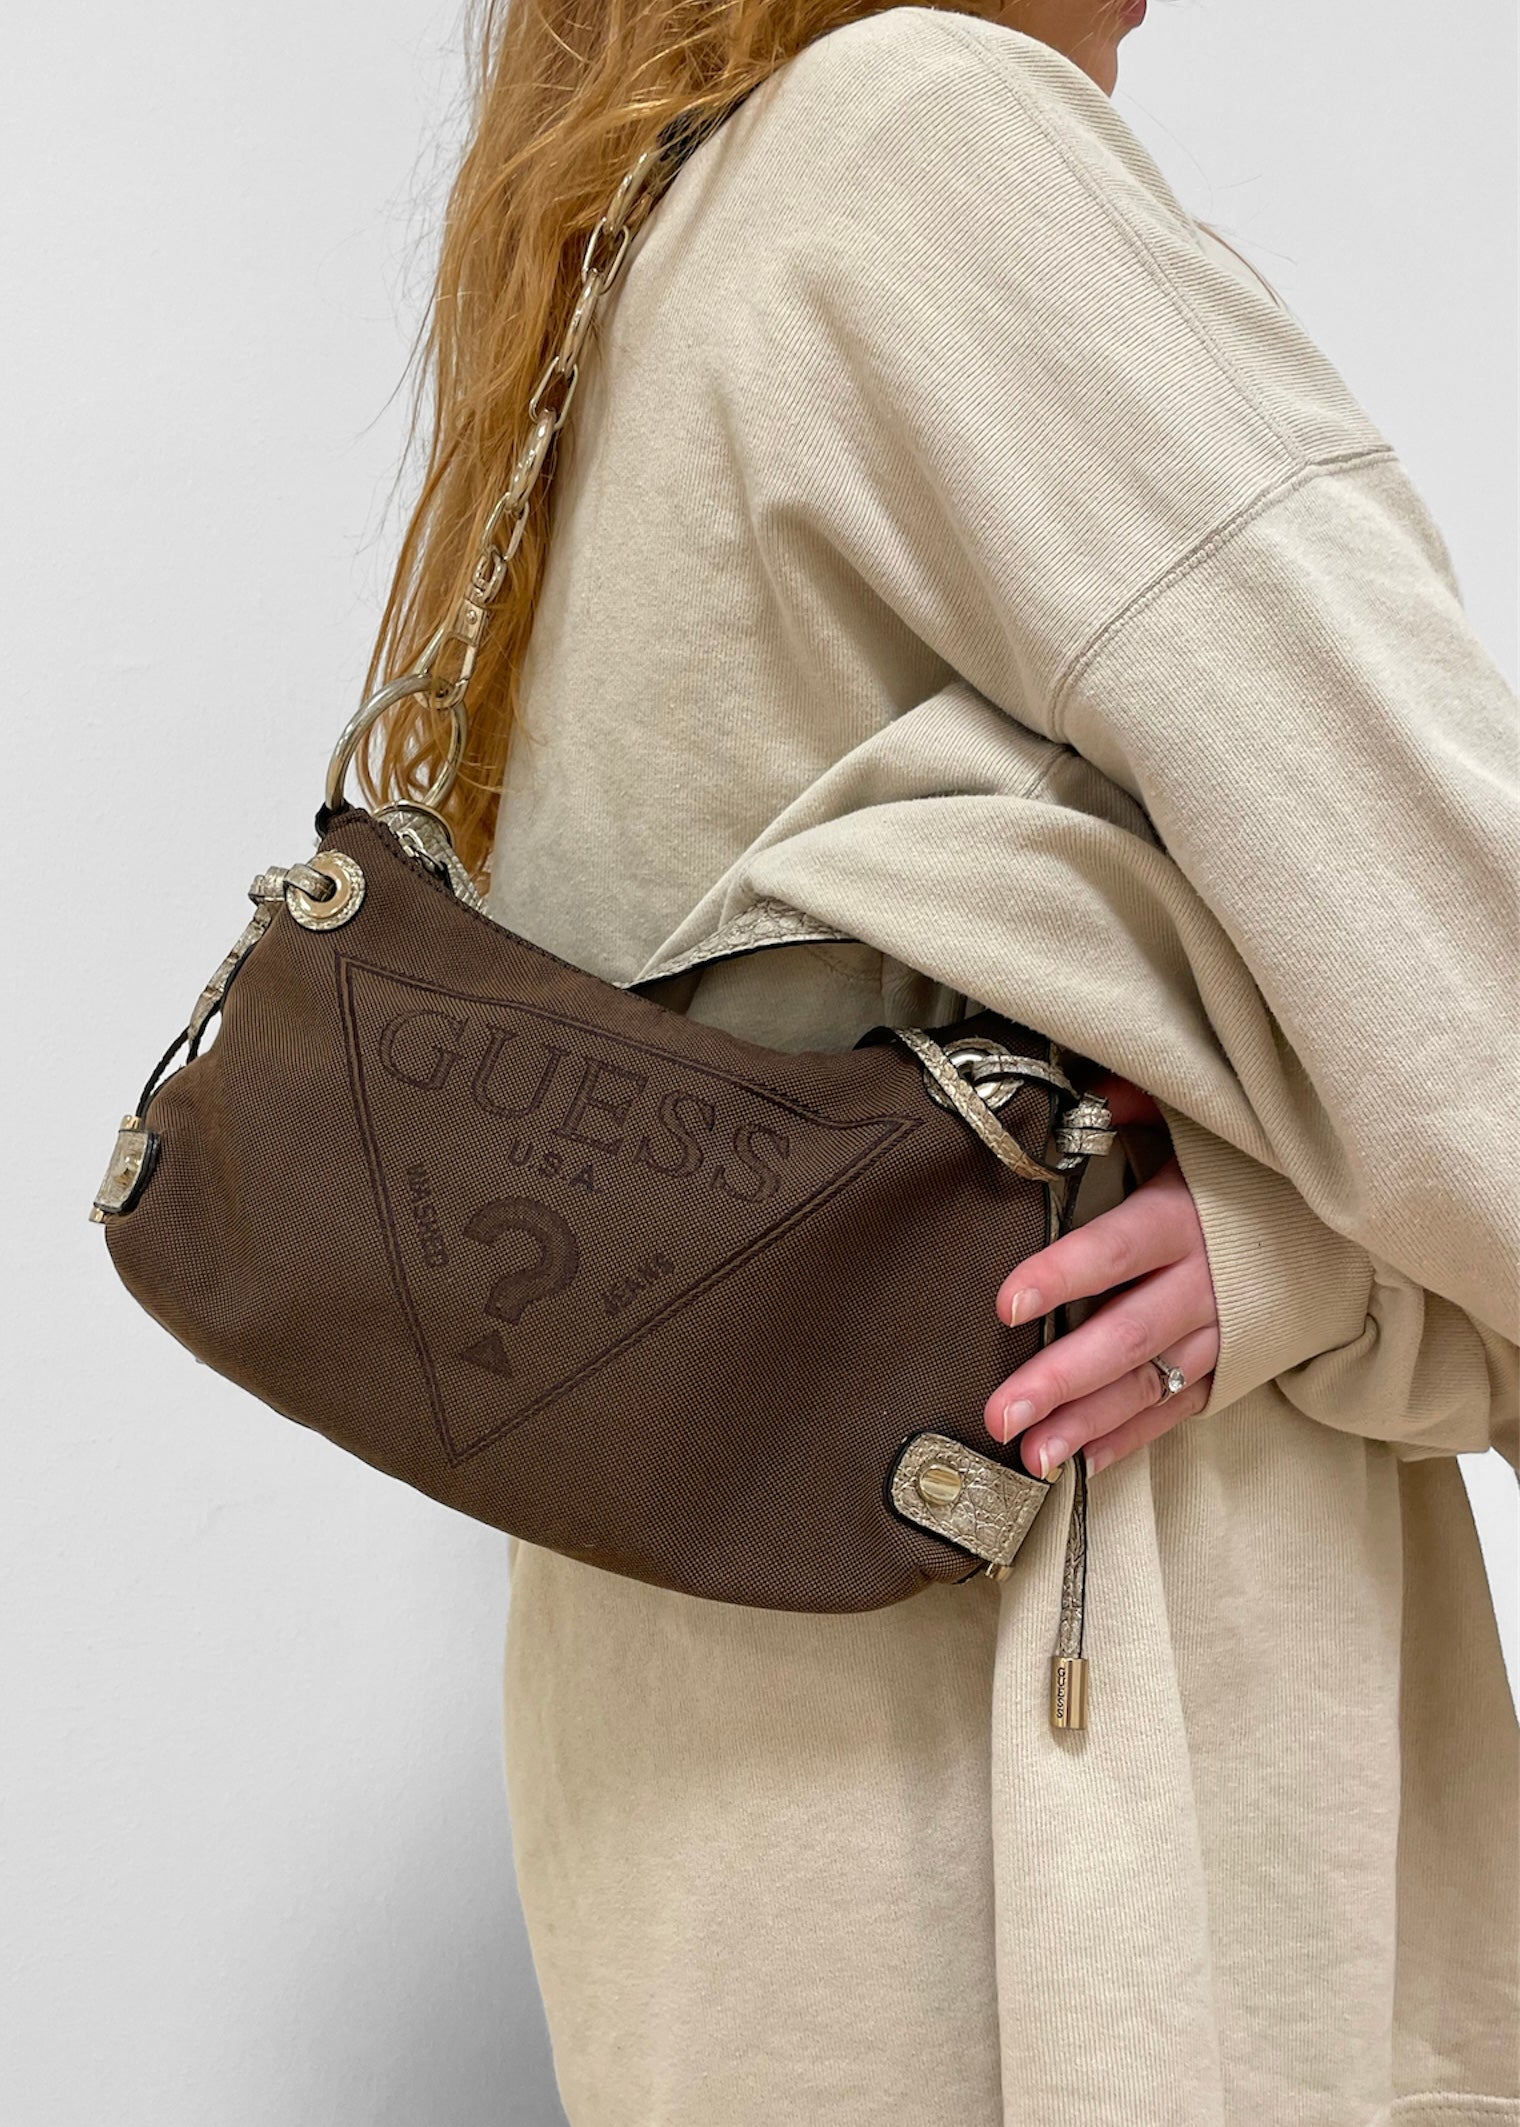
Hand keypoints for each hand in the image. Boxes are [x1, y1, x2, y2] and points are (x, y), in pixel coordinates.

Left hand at [984, 1073, 1219, 1477]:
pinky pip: (1178, 1409)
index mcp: (1185, 1217)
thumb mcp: (1201, 1126)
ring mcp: (1222, 1333)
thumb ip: (1137, 1107)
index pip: (1116, 1249)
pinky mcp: (1234, 1365)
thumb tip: (1082, 1097)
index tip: (1006, 1301)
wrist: (1349, 1221)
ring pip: (1148, 1385)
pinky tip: (1080, 1465)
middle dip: (1062, 1378)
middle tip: (999, 1412)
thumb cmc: (1251, 1169)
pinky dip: (1131, 1440)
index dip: (1063, 1273)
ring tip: (1029, 1457)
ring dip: (1087, 1424)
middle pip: (1126, 1336)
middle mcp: (1204, 1284)